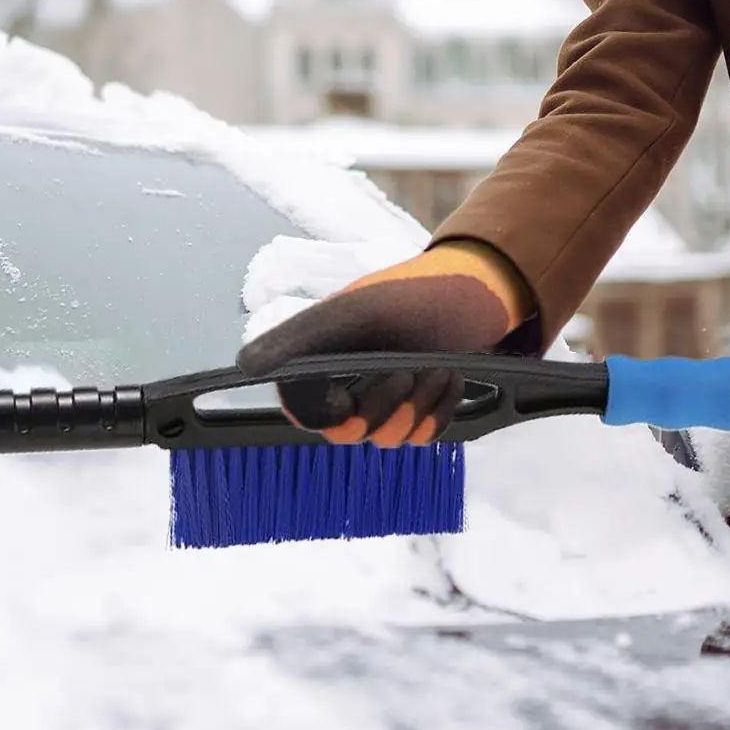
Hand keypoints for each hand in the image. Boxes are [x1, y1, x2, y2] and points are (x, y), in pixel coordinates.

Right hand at [237, 240, 534, 447]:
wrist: (484, 292)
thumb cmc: (418, 293)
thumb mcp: (356, 310)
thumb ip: (299, 338)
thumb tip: (245, 365)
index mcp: (325, 355)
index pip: (300, 410)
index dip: (322, 415)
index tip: (348, 402)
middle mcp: (352, 378)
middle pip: (349, 433)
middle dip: (384, 405)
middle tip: (409, 368)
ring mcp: (389, 395)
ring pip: (390, 437)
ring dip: (418, 403)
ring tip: (437, 364)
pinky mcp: (423, 407)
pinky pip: (424, 436)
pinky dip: (440, 408)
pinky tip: (449, 376)